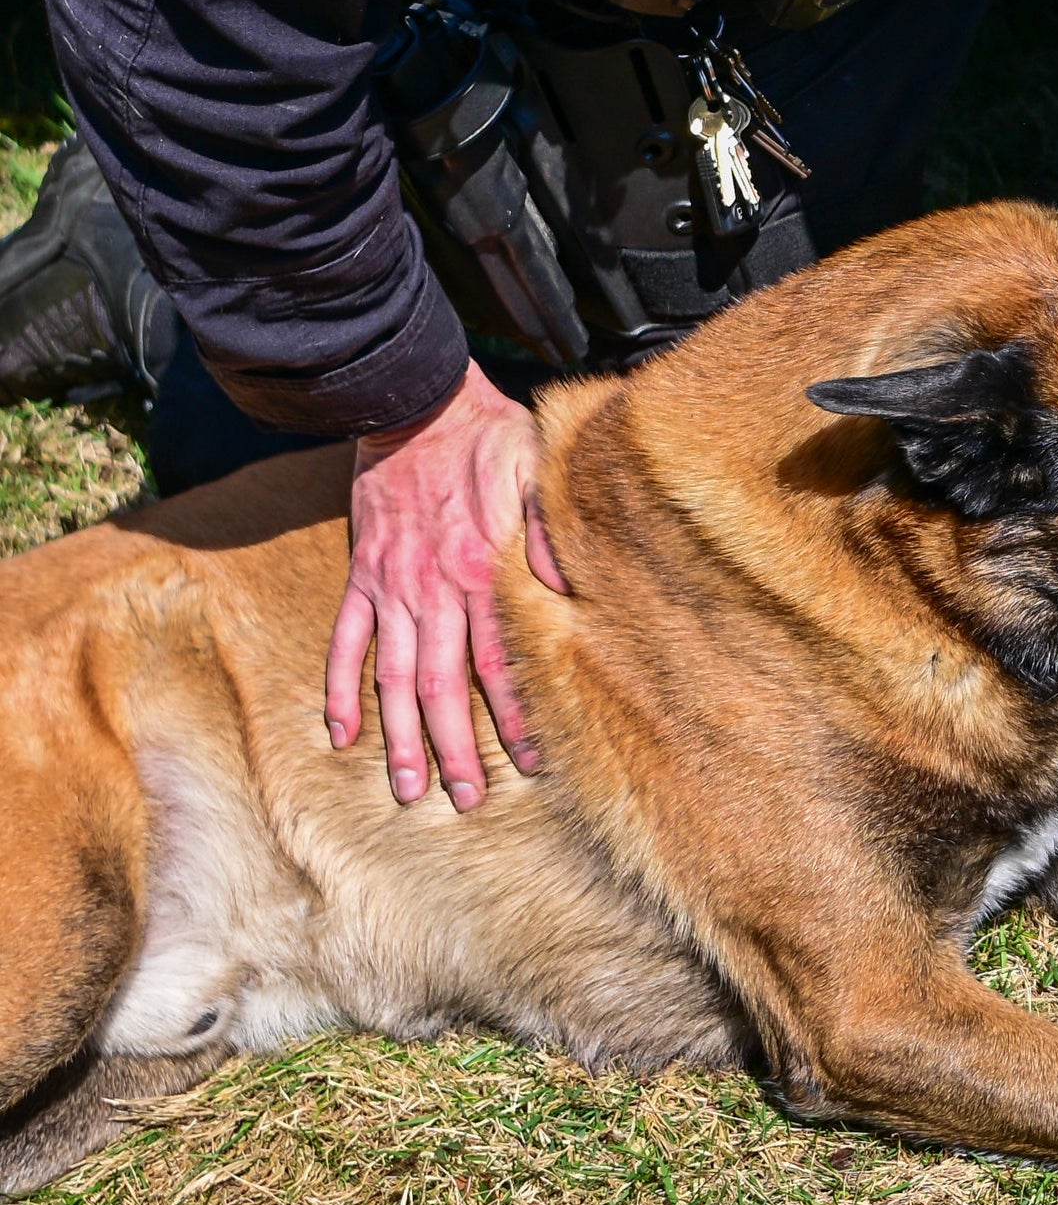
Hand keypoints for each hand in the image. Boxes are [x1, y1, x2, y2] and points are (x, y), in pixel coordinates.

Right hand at [326, 359, 568, 809]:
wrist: (412, 403)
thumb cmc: (488, 435)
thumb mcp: (537, 473)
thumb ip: (551, 537)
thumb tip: (573, 596)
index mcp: (482, 572)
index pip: (501, 663)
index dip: (516, 716)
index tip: (531, 762)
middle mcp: (433, 591)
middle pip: (445, 687)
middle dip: (457, 748)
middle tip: (468, 801)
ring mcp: (390, 588)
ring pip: (393, 679)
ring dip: (400, 737)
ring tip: (408, 789)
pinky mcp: (361, 576)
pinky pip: (344, 644)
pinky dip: (338, 690)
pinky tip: (339, 735)